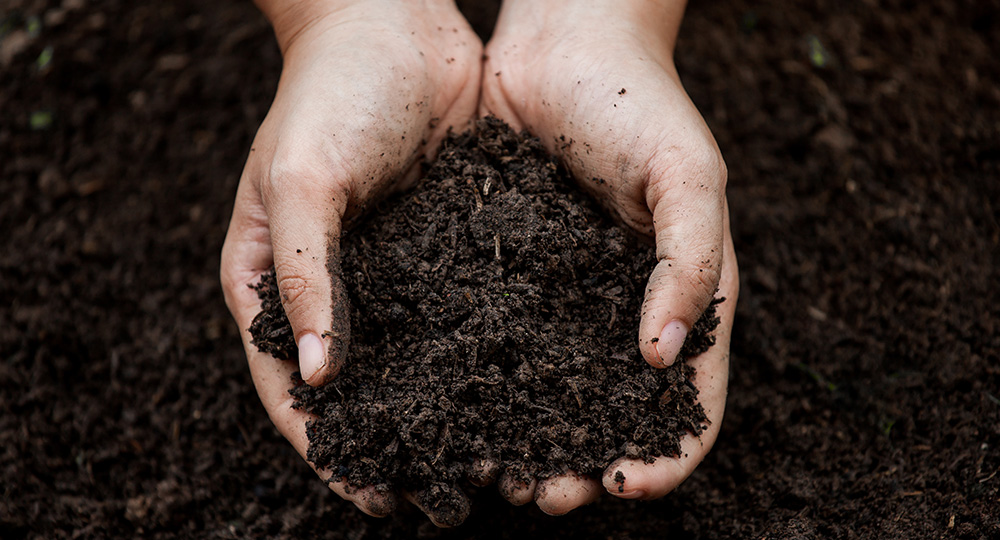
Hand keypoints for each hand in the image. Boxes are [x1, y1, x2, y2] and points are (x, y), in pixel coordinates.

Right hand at [220, 0, 480, 523]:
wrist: (393, 23)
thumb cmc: (329, 93)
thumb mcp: (301, 181)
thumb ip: (305, 276)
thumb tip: (321, 378)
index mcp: (272, 281)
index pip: (291, 388)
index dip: (328, 449)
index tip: (372, 496)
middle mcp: (331, 288)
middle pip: (356, 389)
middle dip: (393, 445)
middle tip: (439, 498)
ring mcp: (389, 272)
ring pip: (414, 361)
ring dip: (445, 412)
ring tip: (488, 462)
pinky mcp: (442, 250)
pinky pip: (459, 316)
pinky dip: (480, 357)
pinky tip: (519, 391)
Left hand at [480, 0, 738, 513]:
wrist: (565, 41)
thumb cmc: (641, 102)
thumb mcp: (689, 176)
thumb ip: (690, 264)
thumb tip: (663, 359)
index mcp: (683, 297)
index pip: (689, 401)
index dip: (665, 454)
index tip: (624, 484)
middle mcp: (622, 309)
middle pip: (612, 412)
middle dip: (584, 463)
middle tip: (543, 496)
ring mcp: (564, 296)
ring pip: (549, 388)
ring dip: (528, 437)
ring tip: (493, 471)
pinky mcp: (509, 274)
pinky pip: (498, 339)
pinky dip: (484, 382)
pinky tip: (454, 406)